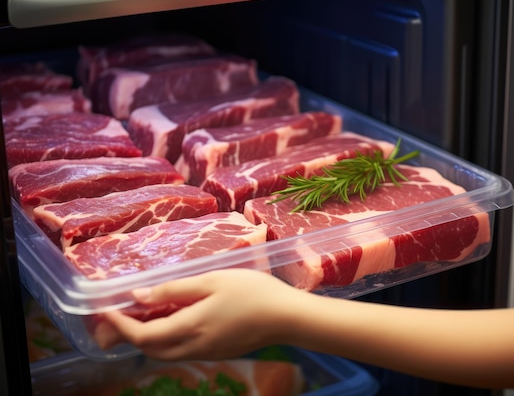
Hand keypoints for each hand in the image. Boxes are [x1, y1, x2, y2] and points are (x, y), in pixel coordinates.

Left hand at [96, 268, 302, 360]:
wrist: (286, 318)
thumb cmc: (252, 292)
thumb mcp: (212, 281)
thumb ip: (174, 290)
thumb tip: (138, 295)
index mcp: (189, 327)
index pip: (142, 334)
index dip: (119, 325)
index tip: (104, 311)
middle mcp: (193, 347)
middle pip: (149, 349)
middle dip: (127, 336)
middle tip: (115, 319)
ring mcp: (206, 353)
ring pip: (164, 354)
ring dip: (146, 341)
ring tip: (138, 321)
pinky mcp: (217, 353)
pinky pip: (180, 353)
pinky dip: (165, 342)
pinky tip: (169, 325)